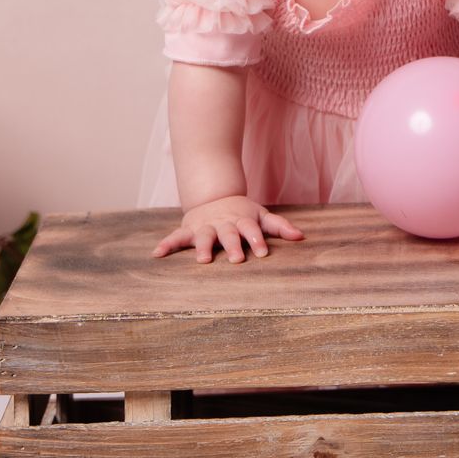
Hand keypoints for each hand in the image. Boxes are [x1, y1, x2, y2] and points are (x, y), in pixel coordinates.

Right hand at [151, 195, 304, 263]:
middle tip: (237, 260)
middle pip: (229, 234)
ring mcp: (205, 227)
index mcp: (242, 221)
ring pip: (204, 237)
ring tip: (202, 260)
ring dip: (202, 247)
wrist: (214, 197)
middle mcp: (223, 224)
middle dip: (232, 246)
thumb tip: (302, 237)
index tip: (262, 253)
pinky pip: (175, 238)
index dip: (256, 240)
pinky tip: (157, 255)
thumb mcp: (261, 216)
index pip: (251, 230)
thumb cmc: (242, 213)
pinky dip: (166, 245)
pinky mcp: (188, 230)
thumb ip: (280, 227)